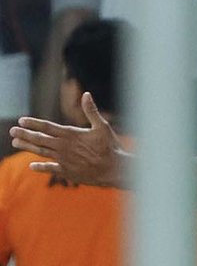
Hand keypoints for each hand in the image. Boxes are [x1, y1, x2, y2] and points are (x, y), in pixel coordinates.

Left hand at [10, 93, 124, 188]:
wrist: (116, 170)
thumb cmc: (111, 147)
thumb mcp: (102, 126)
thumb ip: (91, 111)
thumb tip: (86, 94)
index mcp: (71, 134)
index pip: (47, 127)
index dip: (33, 123)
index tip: (21, 121)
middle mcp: (64, 147)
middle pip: (40, 139)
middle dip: (24, 134)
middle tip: (12, 132)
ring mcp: (64, 160)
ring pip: (41, 152)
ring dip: (27, 147)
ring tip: (16, 143)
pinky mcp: (68, 172)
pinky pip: (50, 168)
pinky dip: (40, 167)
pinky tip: (32, 166)